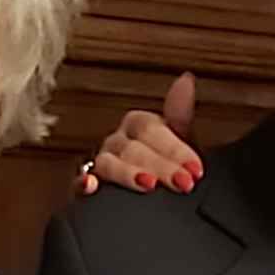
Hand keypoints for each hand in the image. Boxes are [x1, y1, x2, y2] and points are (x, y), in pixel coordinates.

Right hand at [78, 73, 201, 194]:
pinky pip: (78, 182)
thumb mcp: (177, 140)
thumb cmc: (162, 163)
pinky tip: (91, 185)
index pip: (153, 129)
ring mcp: (100, 163)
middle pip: (134, 148)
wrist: (142, 196)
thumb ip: (178, 113)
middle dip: (161, 166)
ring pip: (108, 163)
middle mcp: (118, 141)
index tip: (196, 169)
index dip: (176, 149)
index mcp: (139, 126)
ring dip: (128, 173)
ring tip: (149, 184)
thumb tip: (186, 79)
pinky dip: (83, 182)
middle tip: (184, 183)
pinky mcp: (85, 186)